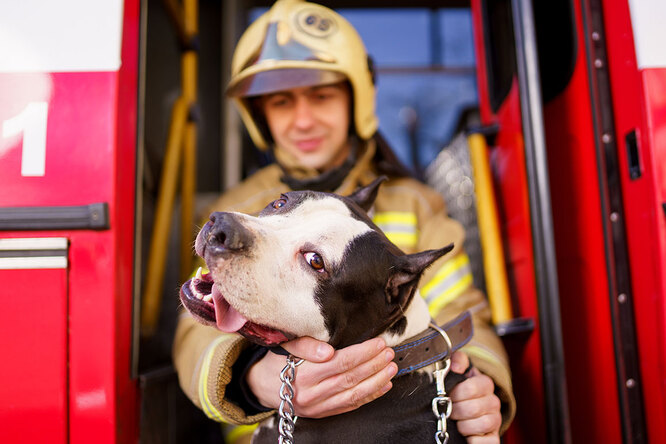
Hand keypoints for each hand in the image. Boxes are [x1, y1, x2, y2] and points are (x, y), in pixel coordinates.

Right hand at [247, 336, 397, 417]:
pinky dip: (369, 396)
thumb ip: (306, 345)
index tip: (379, 343)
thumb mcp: (285, 345)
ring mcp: (318, 407)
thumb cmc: (276, 361)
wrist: (261, 387)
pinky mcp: (322, 414)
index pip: (341, 362)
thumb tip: (329, 350)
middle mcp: (312, 393)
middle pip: (351, 378)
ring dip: (377, 382)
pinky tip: (382, 386)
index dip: (363, 353)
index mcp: (304, 374)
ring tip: (391, 368)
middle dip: (374, 365)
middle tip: (390, 353)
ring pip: (354, 395)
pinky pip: (349, 406)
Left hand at [449, 351, 501, 442]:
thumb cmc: (461, 390)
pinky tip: (466, 437)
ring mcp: (495, 421)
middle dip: (456, 411)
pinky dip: (474, 441)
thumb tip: (455, 366)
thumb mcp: (459, 372)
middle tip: (450, 411)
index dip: (455, 393)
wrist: (468, 407)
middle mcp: (493, 402)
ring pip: (481, 425)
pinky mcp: (493, 438)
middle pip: (473, 408)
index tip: (448, 395)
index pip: (471, 387)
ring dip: (463, 426)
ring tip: (457, 423)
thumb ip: (457, 361)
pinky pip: (487, 442)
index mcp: (485, 384)